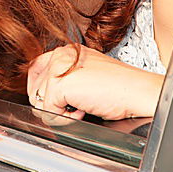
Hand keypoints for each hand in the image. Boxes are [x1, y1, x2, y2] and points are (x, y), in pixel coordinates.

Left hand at [26, 45, 161, 120]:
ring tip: (83, 107)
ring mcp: (58, 68)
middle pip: (35, 87)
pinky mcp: (59, 85)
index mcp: (67, 51)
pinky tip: (84, 112)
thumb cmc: (120, 87)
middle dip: (48, 103)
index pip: (36, 67)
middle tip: (71, 107)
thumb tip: (45, 97)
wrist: (137, 91)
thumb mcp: (88, 75)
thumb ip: (66, 79)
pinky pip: (49, 113)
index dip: (39, 88)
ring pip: (40, 102)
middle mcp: (60, 55)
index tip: (47, 101)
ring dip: (60, 112)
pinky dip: (65, 120)